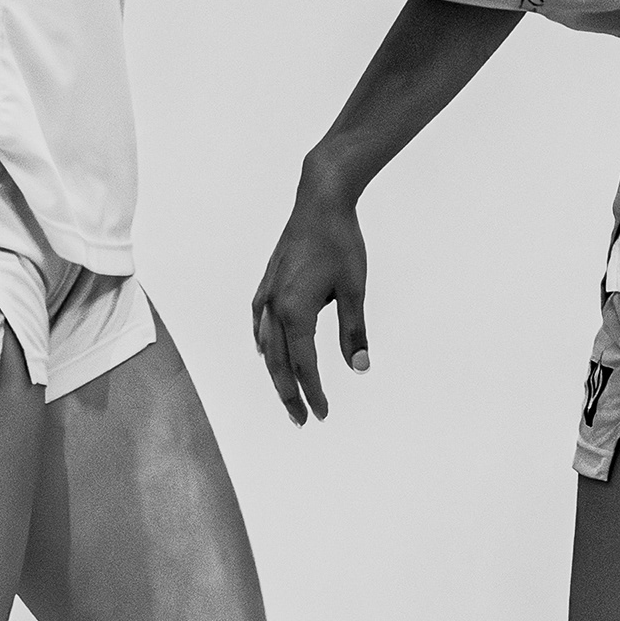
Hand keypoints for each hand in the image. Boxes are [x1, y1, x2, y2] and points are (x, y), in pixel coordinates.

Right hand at [249, 170, 369, 422]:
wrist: (320, 200)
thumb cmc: (341, 242)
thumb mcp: (355, 289)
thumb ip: (354, 332)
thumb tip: (360, 368)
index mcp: (296, 311)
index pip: (304, 365)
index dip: (313, 392)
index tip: (322, 414)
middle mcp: (274, 307)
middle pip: (278, 363)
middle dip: (289, 394)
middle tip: (301, 420)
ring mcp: (266, 295)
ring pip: (265, 347)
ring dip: (276, 374)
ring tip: (286, 394)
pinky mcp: (266, 283)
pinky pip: (258, 324)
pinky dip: (263, 345)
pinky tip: (265, 352)